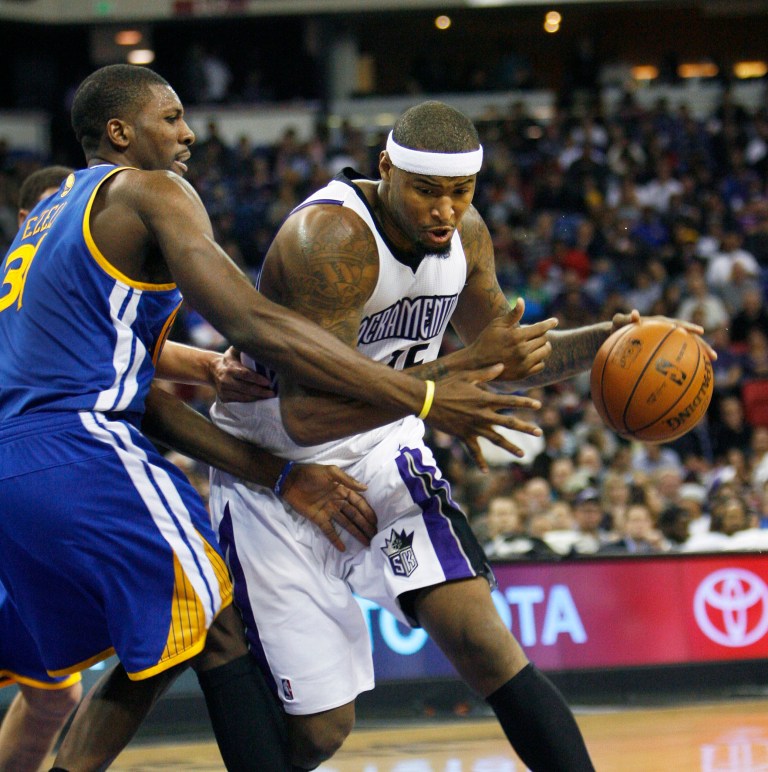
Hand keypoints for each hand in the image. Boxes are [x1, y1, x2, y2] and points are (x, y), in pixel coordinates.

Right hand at [209, 347, 275, 401]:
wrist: (212, 370)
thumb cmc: (230, 359)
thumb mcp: (233, 351)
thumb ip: (242, 348)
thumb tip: (257, 342)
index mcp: (230, 368)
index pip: (245, 374)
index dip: (257, 379)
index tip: (268, 382)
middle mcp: (226, 380)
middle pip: (246, 388)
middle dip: (260, 391)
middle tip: (272, 393)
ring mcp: (224, 391)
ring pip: (243, 397)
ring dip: (257, 398)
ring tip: (270, 396)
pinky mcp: (225, 398)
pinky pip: (240, 402)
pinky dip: (251, 402)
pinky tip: (260, 401)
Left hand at [280, 463, 376, 551]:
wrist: (289, 480)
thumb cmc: (310, 473)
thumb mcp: (330, 472)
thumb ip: (347, 480)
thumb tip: (365, 488)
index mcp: (342, 490)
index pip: (358, 503)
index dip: (367, 512)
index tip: (375, 522)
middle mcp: (338, 502)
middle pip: (354, 515)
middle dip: (365, 525)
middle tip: (375, 536)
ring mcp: (328, 511)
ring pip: (345, 524)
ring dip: (356, 532)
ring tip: (366, 542)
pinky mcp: (318, 519)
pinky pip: (329, 530)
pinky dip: (336, 539)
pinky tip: (343, 548)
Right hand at [425, 364, 542, 472]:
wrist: (427, 401)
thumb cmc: (446, 386)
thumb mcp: (466, 376)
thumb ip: (485, 373)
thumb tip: (501, 366)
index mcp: (484, 399)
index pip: (510, 401)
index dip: (525, 403)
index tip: (538, 405)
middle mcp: (482, 415)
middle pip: (509, 422)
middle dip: (525, 428)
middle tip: (539, 432)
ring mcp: (474, 427)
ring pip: (496, 439)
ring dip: (511, 447)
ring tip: (522, 455)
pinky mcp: (464, 436)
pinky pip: (474, 451)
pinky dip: (479, 461)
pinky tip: (485, 471)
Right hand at [469, 298, 557, 380]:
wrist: (477, 364)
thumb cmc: (486, 340)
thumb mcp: (497, 325)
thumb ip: (512, 314)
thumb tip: (522, 300)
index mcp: (516, 336)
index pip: (541, 328)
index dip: (549, 323)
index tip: (555, 321)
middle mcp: (522, 350)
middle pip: (544, 339)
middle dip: (541, 335)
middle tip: (534, 334)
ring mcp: (523, 363)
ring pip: (545, 352)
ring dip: (542, 347)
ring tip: (535, 344)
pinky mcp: (523, 374)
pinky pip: (541, 365)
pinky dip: (539, 360)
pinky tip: (531, 356)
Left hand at [610, 310, 717, 360]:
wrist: (615, 337)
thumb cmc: (616, 329)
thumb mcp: (618, 322)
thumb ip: (625, 318)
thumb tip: (634, 314)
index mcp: (659, 323)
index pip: (677, 325)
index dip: (688, 328)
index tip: (700, 332)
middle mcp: (667, 332)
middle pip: (688, 339)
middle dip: (702, 346)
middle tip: (713, 356)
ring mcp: (666, 343)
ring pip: (685, 350)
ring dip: (698, 357)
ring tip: (709, 367)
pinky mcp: (663, 353)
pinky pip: (674, 360)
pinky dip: (683, 367)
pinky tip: (689, 381)